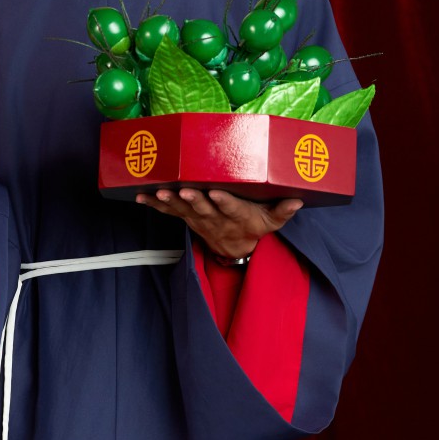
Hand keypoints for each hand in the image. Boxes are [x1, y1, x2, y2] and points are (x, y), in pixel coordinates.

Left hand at [135, 186, 302, 258]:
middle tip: (184, 191)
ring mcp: (198, 219)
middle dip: (193, 200)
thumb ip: (282, 211)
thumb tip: (297, 201)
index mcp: (237, 216)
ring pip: (183, 209)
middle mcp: (215, 218)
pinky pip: (169, 211)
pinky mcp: (187, 217)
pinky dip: (155, 204)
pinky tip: (141, 197)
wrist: (235, 249)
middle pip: (203, 208)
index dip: (224, 202)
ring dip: (170, 201)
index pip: (231, 208)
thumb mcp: (271, 223)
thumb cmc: (254, 228)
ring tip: (158, 192)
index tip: (216, 194)